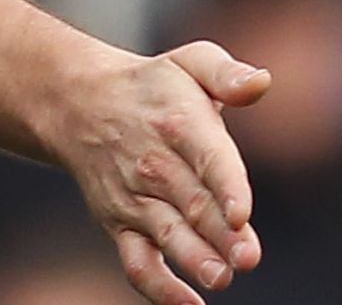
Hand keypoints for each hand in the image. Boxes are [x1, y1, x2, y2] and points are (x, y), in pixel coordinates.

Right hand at [45, 38, 273, 304]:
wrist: (80, 104)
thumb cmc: (153, 85)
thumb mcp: (191, 61)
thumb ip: (227, 73)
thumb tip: (261, 82)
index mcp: (180, 123)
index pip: (209, 158)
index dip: (226, 186)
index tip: (241, 213)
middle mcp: (155, 165)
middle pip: (193, 204)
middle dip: (221, 234)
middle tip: (248, 257)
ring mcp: (135, 200)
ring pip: (168, 236)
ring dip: (194, 260)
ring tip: (222, 278)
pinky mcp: (121, 226)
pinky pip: (137, 262)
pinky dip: (158, 287)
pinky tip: (189, 304)